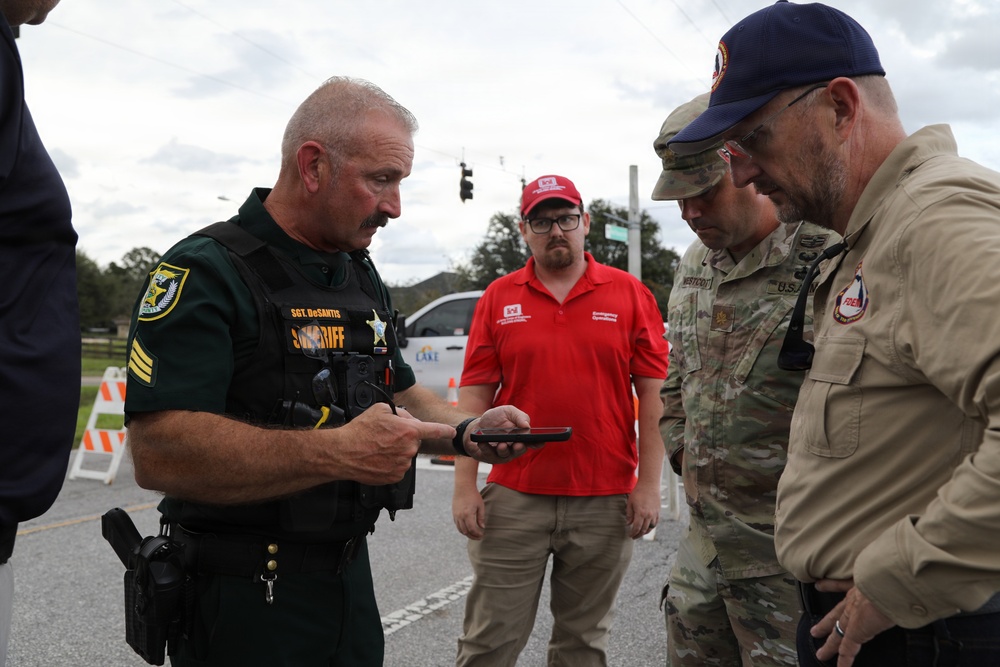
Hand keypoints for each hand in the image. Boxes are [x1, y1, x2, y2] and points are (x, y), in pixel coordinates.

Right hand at [333, 404, 452, 484]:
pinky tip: (378, 458)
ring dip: (396, 451)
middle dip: (404, 438)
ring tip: (378, 448)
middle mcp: (408, 449)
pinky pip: (398, 468)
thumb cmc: (360, 431)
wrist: (343, 452)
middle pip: (414, 442)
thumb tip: (409, 420)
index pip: (434, 430)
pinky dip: (390, 463)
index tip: (452, 432)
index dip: (444, 431)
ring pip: (405, 455)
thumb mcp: (381, 410)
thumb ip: (401, 413)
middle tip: (385, 436)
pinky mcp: (394, 477)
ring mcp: (402, 464)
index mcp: (409, 430)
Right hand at [452, 483, 485, 539]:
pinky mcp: (454, 513)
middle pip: (465, 531)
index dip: (477, 534)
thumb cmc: (473, 495)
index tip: (482, 535)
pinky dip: (462, 529)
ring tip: (474, 534)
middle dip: (472, 536)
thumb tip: (482, 527)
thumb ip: (481, 517)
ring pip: (460, 529)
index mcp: (467, 515)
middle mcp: (460, 516)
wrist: (463, 487)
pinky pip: (457, 525)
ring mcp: (456, 515)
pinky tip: (468, 528)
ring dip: (467, 534)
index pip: (472, 529)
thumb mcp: (480, 506)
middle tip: (479, 537)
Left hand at [463, 405, 532, 462]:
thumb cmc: (496, 419)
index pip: (532, 442)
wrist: (477, 426)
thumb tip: (526, 426)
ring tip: (501, 444)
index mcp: (521, 436)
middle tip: (518, 444)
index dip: (537, 443)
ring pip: (505, 454)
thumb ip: (519, 416)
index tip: (540, 442)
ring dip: (503, 450)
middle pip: (520, 450)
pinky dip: (486, 448)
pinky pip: (489, 454)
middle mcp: (514, 446)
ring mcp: (502, 453)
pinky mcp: (490, 456)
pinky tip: (483, 442)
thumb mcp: (508, 412)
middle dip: (520, 448)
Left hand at [626, 478, 659, 538]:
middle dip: (638, 534)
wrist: (649, 485)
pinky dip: (652, 526)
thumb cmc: (638, 492)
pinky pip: (656, 522)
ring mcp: (654, 514)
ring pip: (651, 527)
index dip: (633, 533)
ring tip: (640, 533)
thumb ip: (629, 514)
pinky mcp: (658, 511)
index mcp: (640, 513)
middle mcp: (648, 515)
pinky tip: (648, 527)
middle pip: (644, 529)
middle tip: (634, 537)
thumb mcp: (630, 503)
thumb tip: (628, 524)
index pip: (636, 528)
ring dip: (645, 532)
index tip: (630, 535)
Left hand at [811, 579, 895, 665]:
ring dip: (830, 645)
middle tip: (815, 631)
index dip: (830, 586)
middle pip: (836, 614)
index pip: (842, 586)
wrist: (890, 579)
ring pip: (838, 633)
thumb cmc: (895, 573)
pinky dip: (844, 660)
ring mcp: (853, 615)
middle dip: (825, 624)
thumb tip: (904, 581)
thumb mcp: (888, 572)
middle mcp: (854, 599)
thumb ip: (890, 578)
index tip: (819, 585)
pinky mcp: (857, 630)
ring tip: (822, 654)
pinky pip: (848, 648)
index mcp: (861, 584)